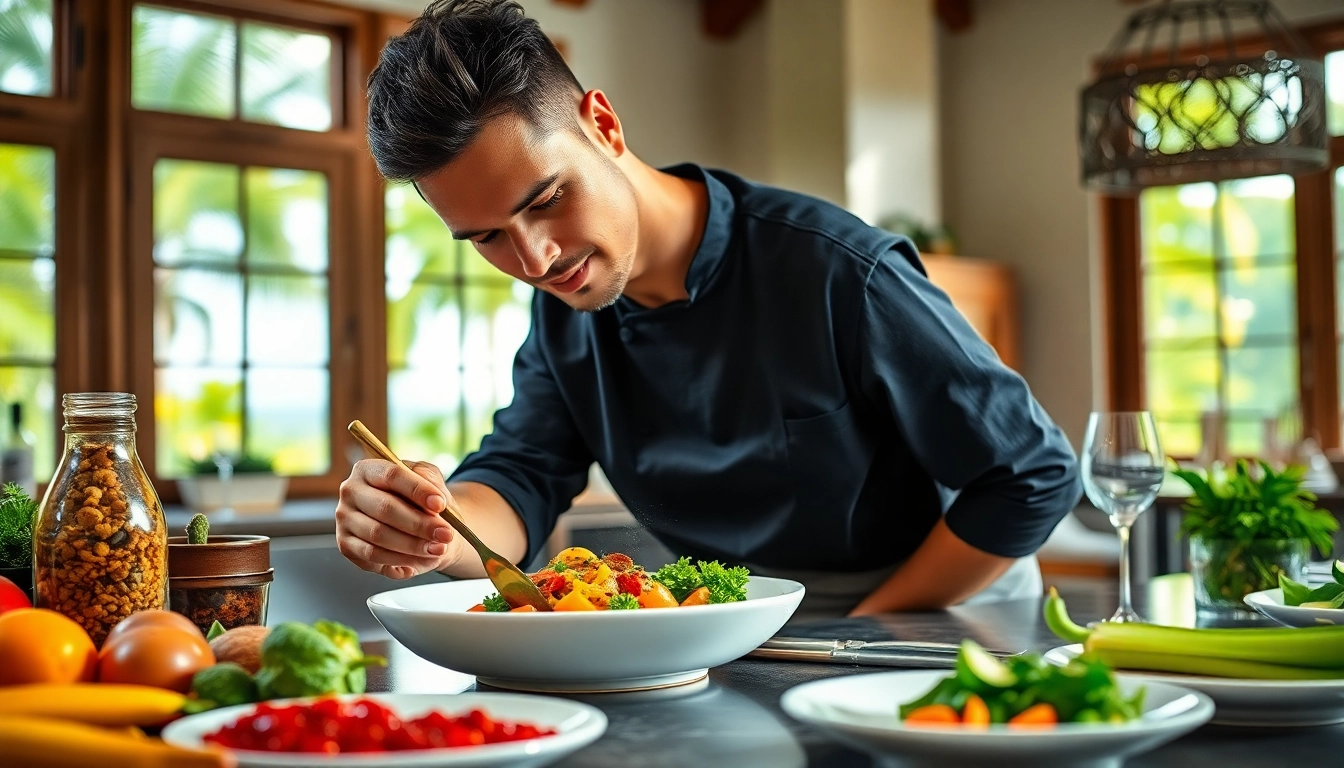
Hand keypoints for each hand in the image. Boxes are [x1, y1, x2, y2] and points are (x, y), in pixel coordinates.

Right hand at [336, 458, 459, 579]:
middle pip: (384, 508)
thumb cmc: (421, 500)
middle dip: (419, 524)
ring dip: (412, 545)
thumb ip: (432, 481)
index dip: (418, 490)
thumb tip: (435, 500)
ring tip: (438, 548)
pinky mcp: (345, 545)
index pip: (392, 475)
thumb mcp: (430, 481)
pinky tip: (419, 559)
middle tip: (445, 534)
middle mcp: (351, 491)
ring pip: (379, 534)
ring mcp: (345, 519)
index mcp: (369, 469)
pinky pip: (373, 555)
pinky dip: (399, 559)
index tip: (440, 504)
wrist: (415, 525)